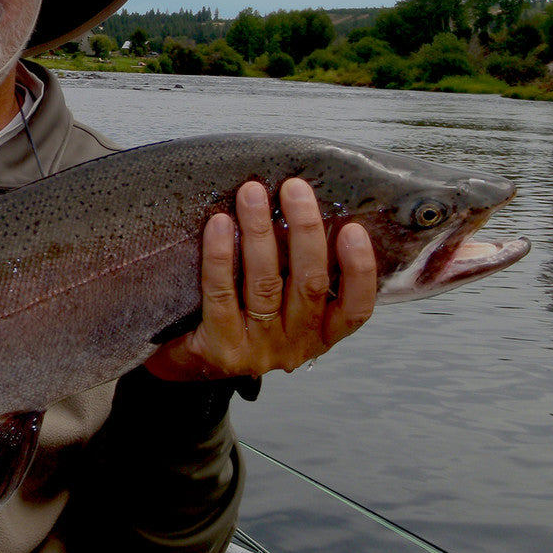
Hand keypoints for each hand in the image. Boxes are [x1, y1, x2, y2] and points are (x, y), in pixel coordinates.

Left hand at [145, 178, 375, 380]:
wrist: (193, 364)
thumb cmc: (242, 317)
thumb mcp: (282, 302)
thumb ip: (297, 269)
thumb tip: (304, 206)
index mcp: (320, 332)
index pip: (355, 308)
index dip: (360, 270)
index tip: (354, 229)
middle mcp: (296, 344)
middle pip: (310, 285)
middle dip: (305, 230)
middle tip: (294, 188)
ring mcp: (260, 350)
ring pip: (265, 285)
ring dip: (259, 233)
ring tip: (252, 194)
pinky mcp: (223, 349)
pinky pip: (221, 295)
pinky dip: (220, 256)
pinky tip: (218, 225)